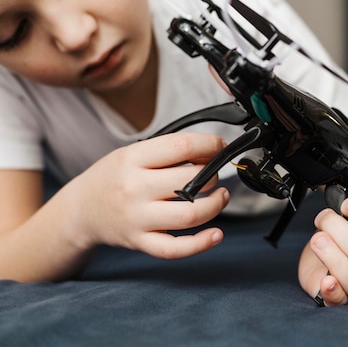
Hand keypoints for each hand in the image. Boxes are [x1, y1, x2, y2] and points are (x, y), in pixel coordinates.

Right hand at [63, 132, 230, 258]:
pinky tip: (216, 234)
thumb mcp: (133, 154)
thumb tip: (211, 150)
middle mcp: (134, 188)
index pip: (181, 146)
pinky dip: (201, 243)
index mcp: (132, 159)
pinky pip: (175, 249)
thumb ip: (168, 151)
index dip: (210, 145)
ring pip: (189, 215)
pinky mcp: (140, 242)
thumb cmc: (113, 178)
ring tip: (220, 196)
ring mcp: (137, 218)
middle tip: (214, 174)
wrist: (80, 210)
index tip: (219, 146)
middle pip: (189, 180)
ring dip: (215, 205)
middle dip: (213, 175)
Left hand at [297, 124, 347, 305]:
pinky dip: (331, 289)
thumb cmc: (342, 226)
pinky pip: (341, 298)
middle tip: (322, 222)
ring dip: (327, 252)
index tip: (344, 202)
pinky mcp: (339, 294)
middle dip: (334, 228)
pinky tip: (324, 279)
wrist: (323, 255)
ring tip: (317, 240)